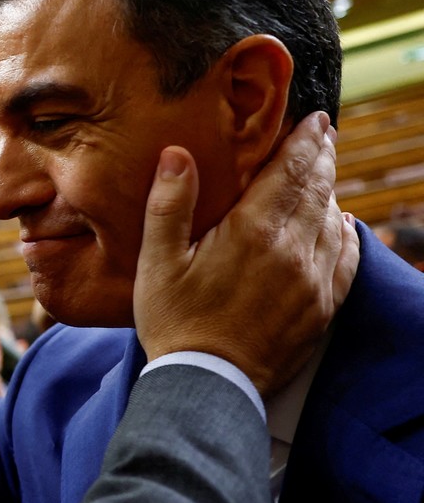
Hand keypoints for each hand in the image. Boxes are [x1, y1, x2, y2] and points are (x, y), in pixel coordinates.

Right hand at [134, 112, 358, 395]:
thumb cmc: (173, 320)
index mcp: (252, 230)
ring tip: (324, 174)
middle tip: (324, 135)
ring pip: (334, 220)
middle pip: (318, 189)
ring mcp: (312, 280)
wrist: (206, 383)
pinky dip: (347, 233)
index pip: (290, 170)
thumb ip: (168, 204)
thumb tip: (176, 154)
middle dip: (322, 157)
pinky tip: (341, 224)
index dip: (305, 140)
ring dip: (330, 191)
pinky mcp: (321, 307)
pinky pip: (347, 259)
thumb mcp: (156, 261)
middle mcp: (292, 249)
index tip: (314, 120)